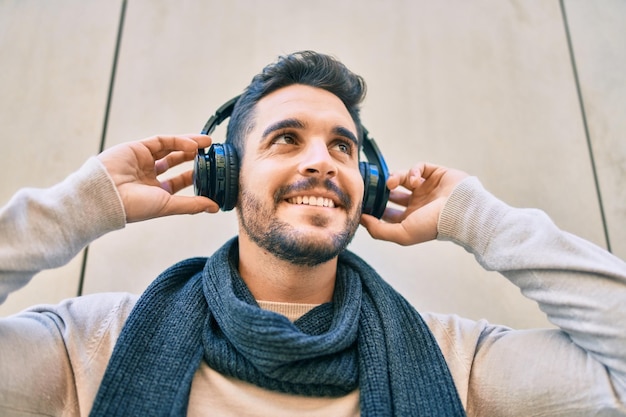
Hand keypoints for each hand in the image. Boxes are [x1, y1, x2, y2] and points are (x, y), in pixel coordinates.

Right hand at [97, 134, 218, 222]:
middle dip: (194, 157)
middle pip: (176, 162)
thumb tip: (215, 207)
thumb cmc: (134, 206)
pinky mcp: (137, 148)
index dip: (196, 176)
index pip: (180, 182)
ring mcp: (143, 161)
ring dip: (189, 145)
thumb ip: (192, 204)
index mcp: (155, 192)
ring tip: (207, 143)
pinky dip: (178, 141)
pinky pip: (161, 141)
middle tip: (212, 153)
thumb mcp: (168, 205)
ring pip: (170, 148)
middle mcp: (149, 176)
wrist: (105, 195)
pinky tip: (193, 145)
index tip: (213, 172)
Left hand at [360, 162, 468, 244]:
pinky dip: (413, 171)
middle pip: (392, 194)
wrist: (460, 210)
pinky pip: (419, 167)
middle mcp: (418, 204)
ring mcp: (426, 188)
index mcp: (410, 219)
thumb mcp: (402, 234)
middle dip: (382, 190)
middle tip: (374, 188)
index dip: (375, 207)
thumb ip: (379, 230)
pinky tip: (413, 180)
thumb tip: (362, 219)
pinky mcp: (435, 174)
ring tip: (392, 183)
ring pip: (402, 178)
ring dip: (395, 178)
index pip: (387, 213)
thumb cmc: (432, 225)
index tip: (365, 202)